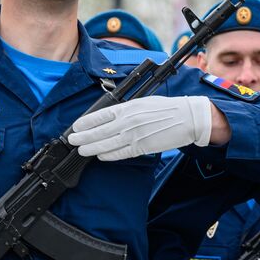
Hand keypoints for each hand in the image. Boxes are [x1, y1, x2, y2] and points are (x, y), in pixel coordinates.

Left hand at [68, 96, 213, 160]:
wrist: (187, 117)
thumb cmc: (168, 108)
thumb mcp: (143, 102)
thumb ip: (127, 110)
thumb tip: (113, 117)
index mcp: (127, 108)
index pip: (100, 115)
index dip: (86, 122)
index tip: (76, 126)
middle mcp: (127, 121)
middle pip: (99, 131)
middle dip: (83, 137)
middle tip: (73, 140)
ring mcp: (134, 135)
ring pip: (106, 144)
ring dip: (92, 148)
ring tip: (82, 150)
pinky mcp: (142, 147)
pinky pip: (121, 153)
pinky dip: (109, 156)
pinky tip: (101, 156)